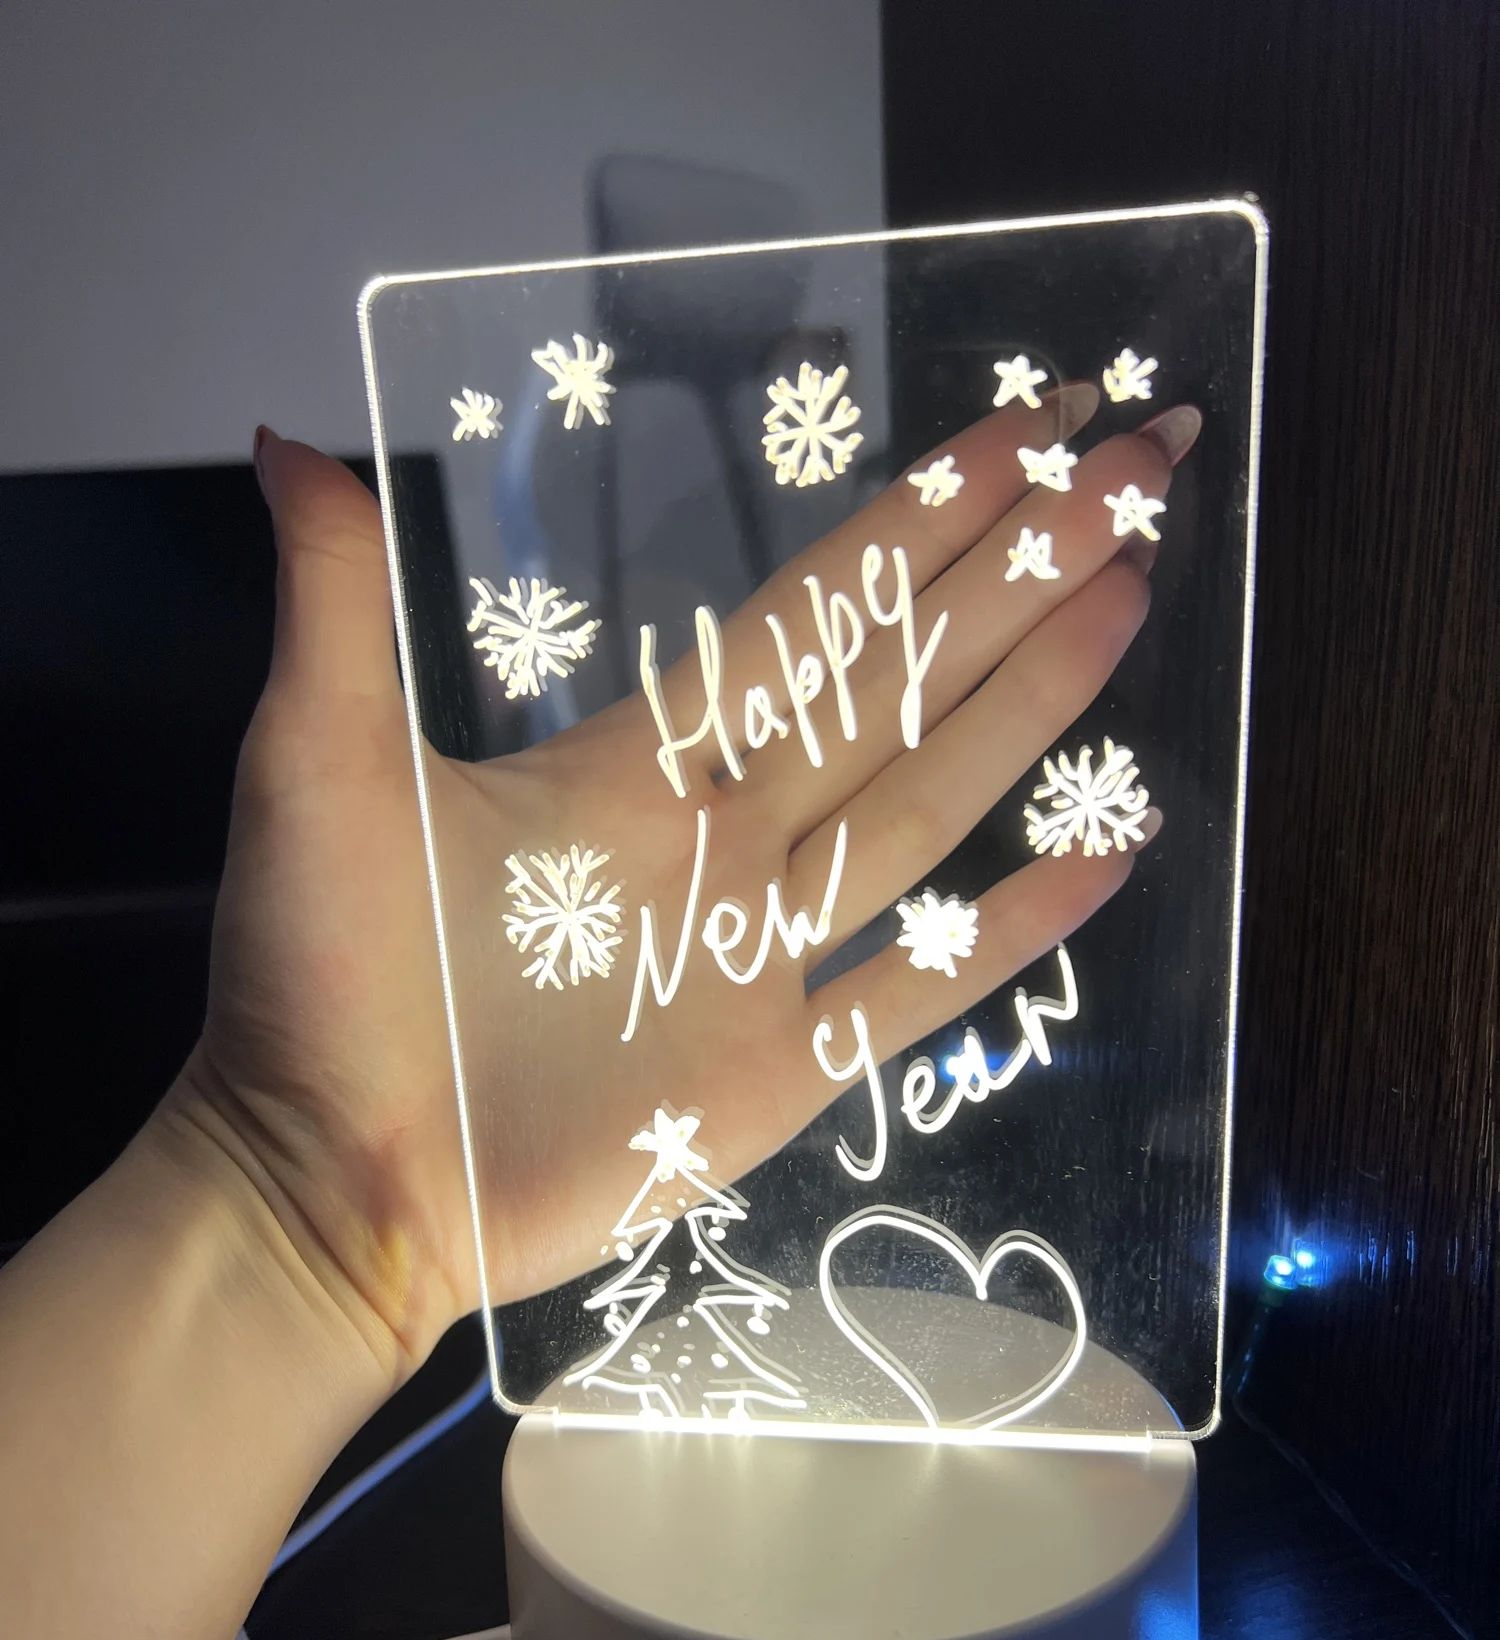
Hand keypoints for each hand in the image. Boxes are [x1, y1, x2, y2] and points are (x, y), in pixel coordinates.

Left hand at [178, 392, 1195, 1380]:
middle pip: (900, 684)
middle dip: (1022, 571)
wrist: (326, 1176)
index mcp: (637, 762)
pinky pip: (914, 988)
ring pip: (927, 806)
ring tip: (1134, 598)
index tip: (1028, 431)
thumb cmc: (317, 975)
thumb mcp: (317, 764)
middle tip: (1142, 468)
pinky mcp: (777, 1076)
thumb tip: (288, 435)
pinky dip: (1005, 931)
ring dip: (1031, 708)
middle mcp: (723, 842)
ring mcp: (761, 960)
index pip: (814, 614)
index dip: (924, 519)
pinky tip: (1098, 857)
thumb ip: (337, 604)